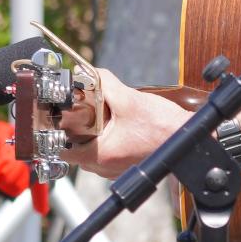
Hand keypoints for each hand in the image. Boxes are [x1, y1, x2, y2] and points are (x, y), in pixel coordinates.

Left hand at [53, 69, 189, 174]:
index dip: (53, 131)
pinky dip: (103, 138)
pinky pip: (104, 151)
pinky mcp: (123, 164)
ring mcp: (114, 168)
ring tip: (99, 114)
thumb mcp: (130, 99)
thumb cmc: (163, 126)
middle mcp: (104, 168)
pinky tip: (112, 123)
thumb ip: (104, 83)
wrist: (188, 137)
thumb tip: (86, 72)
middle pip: (74, 148)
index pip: (61, 149)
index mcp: (100, 156)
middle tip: (78, 108)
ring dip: (89, 133)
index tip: (52, 116)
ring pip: (89, 150)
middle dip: (74, 128)